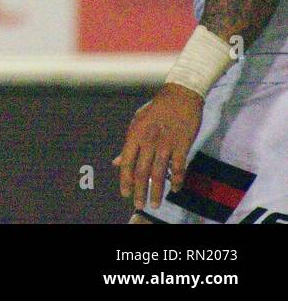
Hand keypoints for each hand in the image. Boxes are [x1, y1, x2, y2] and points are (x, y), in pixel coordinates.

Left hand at [113, 82, 203, 209]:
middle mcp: (149, 141)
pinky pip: (178, 167)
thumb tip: (117, 163)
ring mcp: (166, 144)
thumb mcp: (137, 123)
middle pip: (142, 171)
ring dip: (157, 190)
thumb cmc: (156, 109)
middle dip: (140, 191)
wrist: (180, 95)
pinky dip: (177, 179)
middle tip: (139, 205)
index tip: (125, 194)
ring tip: (155, 203)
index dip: (125, 180)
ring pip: (159, 172)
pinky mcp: (182, 145)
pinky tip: (175, 188)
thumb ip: (128, 146)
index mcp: (135, 135)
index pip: (127, 162)